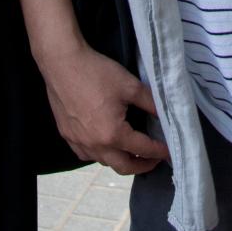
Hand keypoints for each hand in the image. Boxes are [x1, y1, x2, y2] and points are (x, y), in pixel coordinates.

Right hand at [39, 44, 170, 174]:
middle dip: (142, 166)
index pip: (143, 149)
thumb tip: (166, 114)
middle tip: (154, 160)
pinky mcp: (67, 135)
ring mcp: (78, 142)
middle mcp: (95, 144)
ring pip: (104, 162)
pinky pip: (87, 154)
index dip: (159, 151)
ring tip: (132, 152)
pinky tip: (105, 144)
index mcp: (113, 134)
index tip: (168, 151)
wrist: (62, 63)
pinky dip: (101, 154)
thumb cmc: (96, 72)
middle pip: (123, 167)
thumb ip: (151, 103)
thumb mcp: (130, 86)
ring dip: (121, 160)